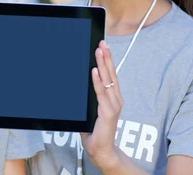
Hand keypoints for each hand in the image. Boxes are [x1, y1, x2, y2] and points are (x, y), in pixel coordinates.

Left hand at [81, 40, 122, 169]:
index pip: (110, 75)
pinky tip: (95, 71)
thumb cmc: (94, 130)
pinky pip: (101, 93)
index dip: (107, 60)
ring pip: (108, 80)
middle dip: (106, 57)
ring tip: (99, 51)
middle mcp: (115, 99)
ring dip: (102, 64)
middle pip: (111, 74)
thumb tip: (76, 84)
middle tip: (102, 43)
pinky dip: (98, 81)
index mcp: (112, 97)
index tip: (103, 46)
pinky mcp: (108, 113)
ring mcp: (113, 105)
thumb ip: (88, 97)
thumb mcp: (89, 109)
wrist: (101, 150)